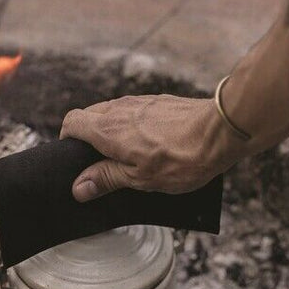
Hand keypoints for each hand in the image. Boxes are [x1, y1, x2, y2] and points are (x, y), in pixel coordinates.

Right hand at [59, 94, 240, 201]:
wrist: (221, 132)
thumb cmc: (182, 158)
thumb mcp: (139, 178)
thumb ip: (106, 178)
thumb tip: (78, 187)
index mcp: (107, 129)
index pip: (71, 123)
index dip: (68, 141)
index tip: (76, 159)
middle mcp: (119, 109)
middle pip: (91, 117)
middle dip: (90, 139)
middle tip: (103, 164)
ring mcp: (140, 102)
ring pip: (113, 113)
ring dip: (113, 132)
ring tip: (129, 157)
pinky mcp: (158, 102)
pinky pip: (134, 112)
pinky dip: (133, 126)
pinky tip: (151, 145)